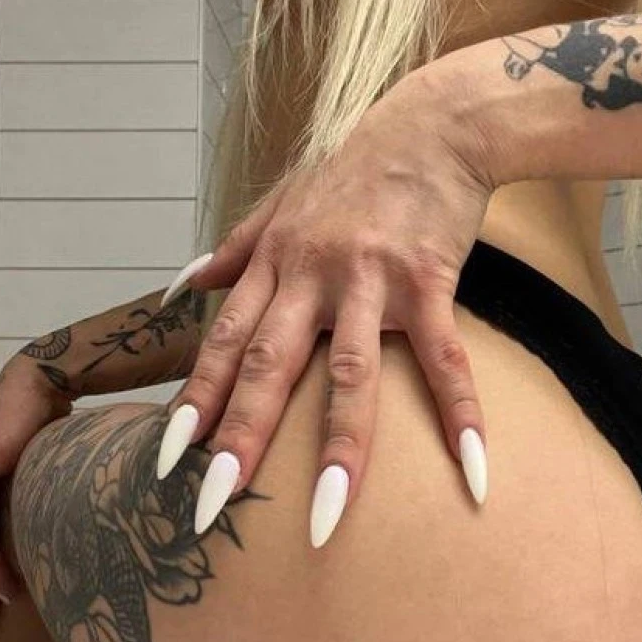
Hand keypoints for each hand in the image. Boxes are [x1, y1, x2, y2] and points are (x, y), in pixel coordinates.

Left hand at [156, 68, 493, 547]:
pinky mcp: (429, 281)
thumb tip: (184, 282)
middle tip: (213, 505)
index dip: (196, 398)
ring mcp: (370, 279)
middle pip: (269, 365)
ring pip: (349, 374)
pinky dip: (461, 415)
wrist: (434, 123)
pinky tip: (475, 470)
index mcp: (273, 261)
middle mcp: (310, 273)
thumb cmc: (357, 165)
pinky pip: (445, 360)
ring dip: (340, 448)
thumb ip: (235, 244)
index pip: (225, 341)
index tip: (166, 458)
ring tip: (327, 517)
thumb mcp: (283, 199)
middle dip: (240, 437)